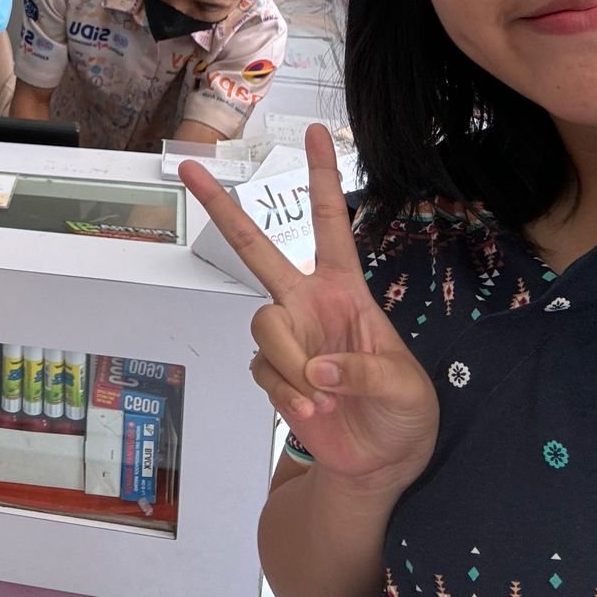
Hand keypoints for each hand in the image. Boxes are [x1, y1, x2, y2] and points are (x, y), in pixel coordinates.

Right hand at [180, 126, 438, 494]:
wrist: (379, 463)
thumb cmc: (403, 413)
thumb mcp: (407, 388)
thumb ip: (366, 370)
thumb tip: (318, 365)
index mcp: (346, 290)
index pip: (332, 223)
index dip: (323, 178)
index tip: (313, 134)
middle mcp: (308, 304)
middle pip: (255, 249)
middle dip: (221, 208)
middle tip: (189, 169)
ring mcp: (287, 338)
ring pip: (264, 327)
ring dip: (294, 365)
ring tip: (325, 398)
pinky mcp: (273, 374)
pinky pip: (264, 372)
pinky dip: (291, 396)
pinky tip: (314, 410)